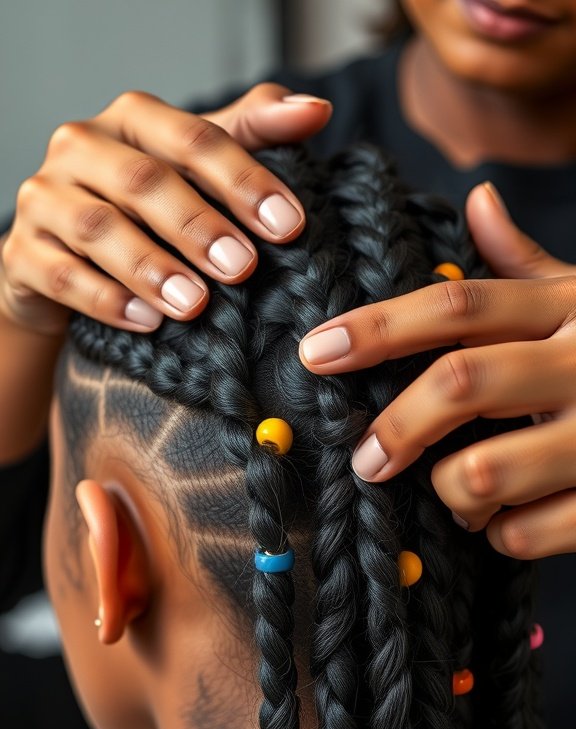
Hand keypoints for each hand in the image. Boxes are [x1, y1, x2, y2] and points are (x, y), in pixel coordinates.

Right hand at [0, 85, 331, 336]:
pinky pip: (62, 276)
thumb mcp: (198, 171)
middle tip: (244, 269)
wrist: (68, 262)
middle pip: (142, 182)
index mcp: (131, 120)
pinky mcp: (22, 253)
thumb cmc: (147, 212)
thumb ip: (250, 137)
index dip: (243, 179)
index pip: (192, 137)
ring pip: (97, 229)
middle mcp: (81, 148)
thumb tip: (314, 110)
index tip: (289, 225)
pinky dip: (106, 300)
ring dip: (151, 268)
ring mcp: (44, 199)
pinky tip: (146, 322)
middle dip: (198, 227)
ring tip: (195, 304)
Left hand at [299, 182, 575, 559]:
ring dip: (451, 493)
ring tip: (458, 495)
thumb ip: (530, 262)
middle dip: (397, 426)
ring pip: (483, 472)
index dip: (378, 326)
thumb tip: (477, 197)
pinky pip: (524, 533)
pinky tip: (510, 522)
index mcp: (569, 308)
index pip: (459, 306)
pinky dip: (499, 535)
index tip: (315, 351)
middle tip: (366, 460)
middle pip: (462, 383)